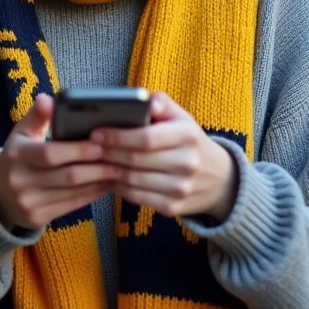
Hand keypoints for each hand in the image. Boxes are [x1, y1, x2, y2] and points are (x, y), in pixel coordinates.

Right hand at [0, 94, 117, 230]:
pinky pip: (72, 206)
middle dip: (96, 168)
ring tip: (117, 170)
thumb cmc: (17, 157)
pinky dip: (92, 195)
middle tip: (117, 159)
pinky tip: (106, 184)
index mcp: (16, 155)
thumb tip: (47, 99)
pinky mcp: (38, 218)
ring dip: (98, 182)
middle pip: (67, 176)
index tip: (100, 145)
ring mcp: (29, 202)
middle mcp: (20, 181)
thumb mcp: (21, 133)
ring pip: (72, 193)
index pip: (50, 154)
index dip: (77, 150)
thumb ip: (37, 116)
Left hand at [94, 92, 238, 221]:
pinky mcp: (173, 207)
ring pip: (133, 180)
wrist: (219, 180)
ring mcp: (181, 188)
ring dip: (110, 170)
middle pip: (136, 160)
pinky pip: (137, 197)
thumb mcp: (183, 118)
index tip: (96, 133)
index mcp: (188, 135)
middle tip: (89, 147)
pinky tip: (112, 177)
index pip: (146, 137)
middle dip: (108, 153)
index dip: (117, 136)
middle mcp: (187, 163)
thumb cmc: (190, 142)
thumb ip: (162, 104)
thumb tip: (145, 100)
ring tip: (95, 161)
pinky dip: (120, 187)